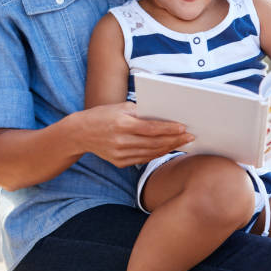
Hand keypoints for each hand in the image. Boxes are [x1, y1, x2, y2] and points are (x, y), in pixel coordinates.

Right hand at [78, 102, 193, 167]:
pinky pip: (143, 159)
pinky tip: (167, 148)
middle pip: (154, 143)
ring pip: (151, 153)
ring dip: (169, 148)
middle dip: (175, 140)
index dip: (169, 129)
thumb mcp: (119, 107)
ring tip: (182, 143)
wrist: (80, 133)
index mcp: (122, 124)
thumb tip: (163, 115)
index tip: (184, 127)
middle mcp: (121, 141)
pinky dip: (156, 153)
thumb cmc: (103, 115)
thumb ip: (140, 111)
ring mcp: (120, 154)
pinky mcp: (120, 163)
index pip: (151, 128)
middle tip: (190, 137)